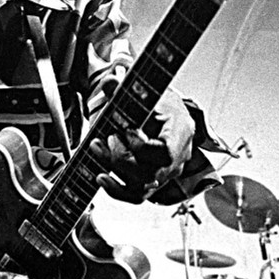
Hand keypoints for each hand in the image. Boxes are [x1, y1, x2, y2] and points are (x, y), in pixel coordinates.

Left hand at [91, 88, 193, 203]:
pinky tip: (100, 176)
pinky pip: (135, 196)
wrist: (167, 117)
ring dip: (113, 170)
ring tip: (97, 147)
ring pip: (140, 188)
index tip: (126, 128)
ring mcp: (164, 175)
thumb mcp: (149, 92)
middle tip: (107, 137)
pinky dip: (115, 190)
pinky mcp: (151, 183)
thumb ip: (127, 88)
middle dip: (121, 157)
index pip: (164, 153)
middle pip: (150, 174)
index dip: (140, 145)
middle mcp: (177, 160)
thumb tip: (110, 82)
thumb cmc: (161, 105)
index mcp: (181, 134)